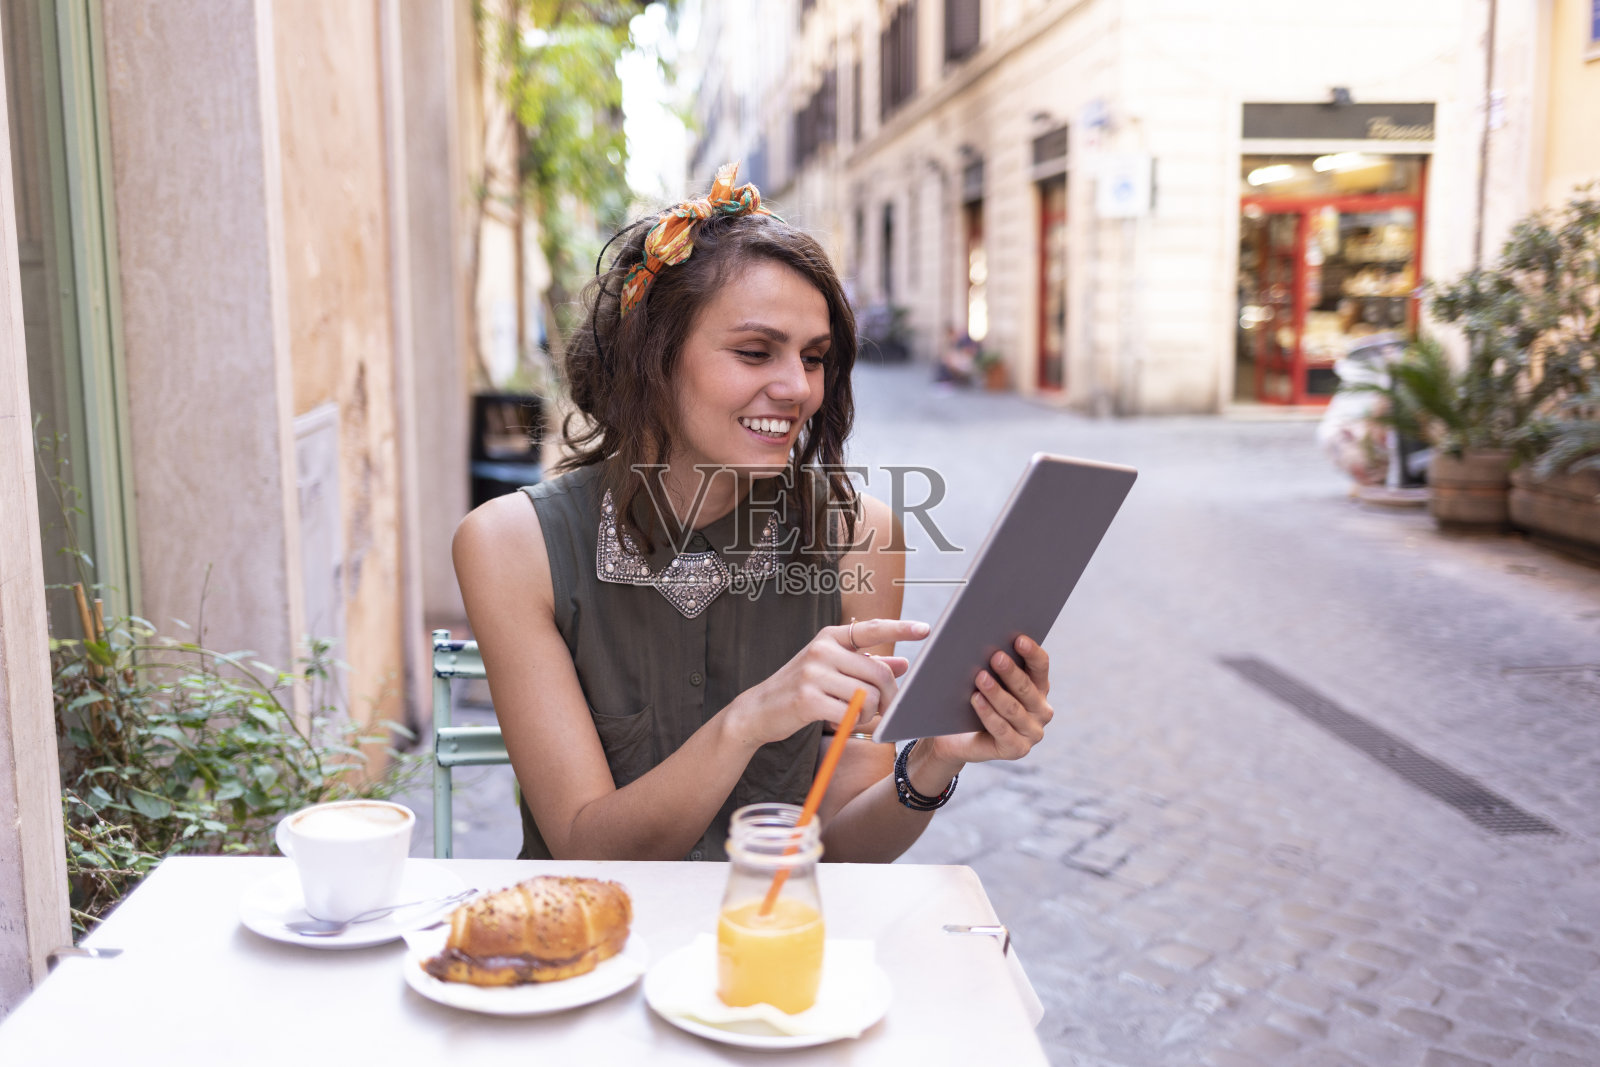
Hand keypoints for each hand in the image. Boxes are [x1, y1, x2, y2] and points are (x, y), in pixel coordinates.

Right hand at [729, 618, 926, 745]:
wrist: (759, 710)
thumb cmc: (803, 688)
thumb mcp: (833, 670)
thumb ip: (867, 665)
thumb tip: (904, 664)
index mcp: (830, 637)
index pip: (872, 629)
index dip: (900, 628)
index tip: (925, 629)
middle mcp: (821, 650)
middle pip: (878, 673)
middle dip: (890, 696)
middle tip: (890, 710)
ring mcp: (813, 673)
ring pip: (867, 696)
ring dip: (870, 713)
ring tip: (859, 716)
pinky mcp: (807, 699)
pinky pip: (850, 714)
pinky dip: (854, 723)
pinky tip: (843, 723)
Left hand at [925, 635, 1052, 765]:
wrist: (958, 736)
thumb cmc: (975, 698)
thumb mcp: (986, 678)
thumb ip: (991, 661)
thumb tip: (982, 639)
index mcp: (1039, 687)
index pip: (1041, 666)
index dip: (1031, 652)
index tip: (1018, 638)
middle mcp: (1041, 710)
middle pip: (1026, 687)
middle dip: (1010, 671)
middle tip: (995, 656)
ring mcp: (1032, 732)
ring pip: (1013, 709)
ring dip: (996, 692)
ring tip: (980, 677)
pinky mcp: (1017, 749)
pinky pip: (1002, 729)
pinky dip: (987, 713)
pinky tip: (975, 699)